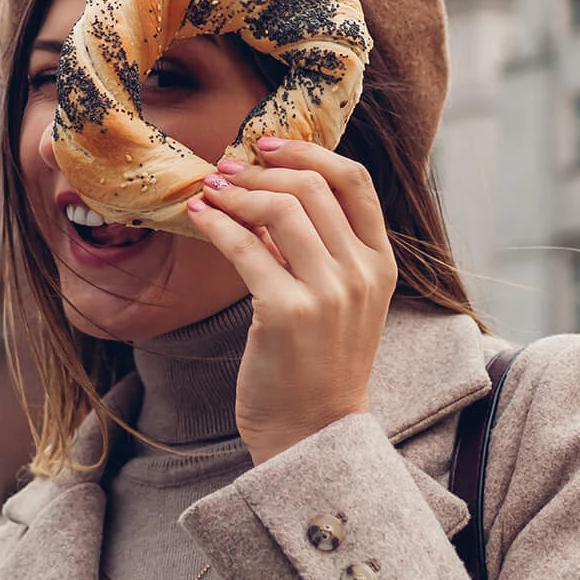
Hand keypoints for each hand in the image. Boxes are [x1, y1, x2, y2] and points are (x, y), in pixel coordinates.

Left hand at [183, 137, 397, 464]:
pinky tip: (198, 216)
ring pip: (280, 210)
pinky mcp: (285, 312)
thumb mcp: (340, 301)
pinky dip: (217, 224)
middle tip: (226, 167)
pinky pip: (245, 247)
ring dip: (236, 191)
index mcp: (381, 264)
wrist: (312, 434)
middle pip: (312, 188)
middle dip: (261, 169)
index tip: (271, 146)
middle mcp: (361, 274)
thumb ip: (321, 248)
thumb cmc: (318, 365)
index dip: (311, 153)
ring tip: (210, 190)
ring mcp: (327, 293)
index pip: (356, 182)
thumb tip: (272, 192)